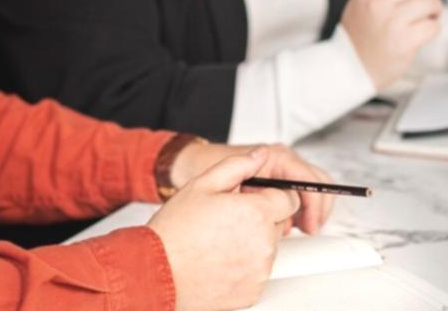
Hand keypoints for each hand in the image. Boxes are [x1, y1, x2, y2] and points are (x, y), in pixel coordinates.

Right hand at [148, 147, 303, 310]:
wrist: (157, 271)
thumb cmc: (175, 231)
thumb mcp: (202, 184)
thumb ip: (238, 165)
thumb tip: (259, 156)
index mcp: (257, 212)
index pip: (290, 199)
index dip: (273, 195)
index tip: (258, 199)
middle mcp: (264, 243)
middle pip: (278, 224)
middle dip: (260, 219)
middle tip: (229, 220)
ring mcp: (259, 270)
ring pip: (268, 249)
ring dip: (253, 243)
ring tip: (221, 241)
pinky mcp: (253, 291)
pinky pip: (258, 273)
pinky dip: (245, 267)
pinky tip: (221, 260)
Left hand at [168, 142, 335, 234]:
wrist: (192, 166)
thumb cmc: (207, 167)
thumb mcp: (225, 175)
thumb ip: (253, 184)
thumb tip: (278, 194)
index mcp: (275, 156)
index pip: (308, 178)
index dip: (314, 204)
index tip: (310, 225)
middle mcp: (283, 162)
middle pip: (318, 182)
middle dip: (317, 208)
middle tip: (310, 229)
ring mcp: (283, 171)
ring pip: (313, 189)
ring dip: (310, 210)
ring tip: (299, 229)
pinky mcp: (279, 183)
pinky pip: (300, 196)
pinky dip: (300, 211)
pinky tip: (288, 224)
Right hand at [340, 0, 447, 90]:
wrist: (349, 68)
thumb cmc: (362, 34)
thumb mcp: (362, 3)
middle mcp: (377, 3)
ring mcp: (390, 22)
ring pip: (430, 2)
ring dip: (435, 9)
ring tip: (425, 17)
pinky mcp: (403, 41)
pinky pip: (432, 26)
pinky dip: (432, 28)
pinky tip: (420, 33)